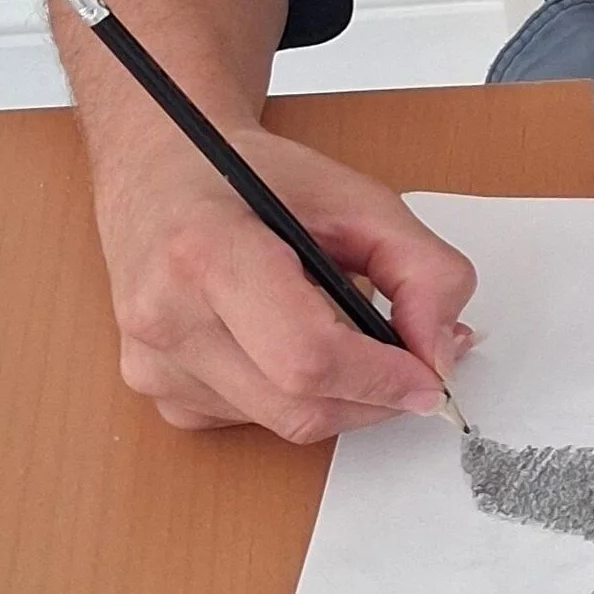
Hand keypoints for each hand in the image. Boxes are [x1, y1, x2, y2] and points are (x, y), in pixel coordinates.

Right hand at [92, 121, 477, 443]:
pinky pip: (249, 420)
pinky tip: (295, 338)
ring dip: (338, 393)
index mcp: (208, 252)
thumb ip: (420, 267)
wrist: (163, 172)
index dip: (381, 377)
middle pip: (297, 404)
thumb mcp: (355, 195)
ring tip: (352, 329)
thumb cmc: (256, 175)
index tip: (431, 376)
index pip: (306, 356)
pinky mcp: (154, 392)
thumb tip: (442, 351)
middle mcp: (165, 318)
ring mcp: (151, 364)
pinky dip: (294, 392)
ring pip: (279, 421)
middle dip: (374, 395)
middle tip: (417, 363)